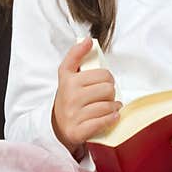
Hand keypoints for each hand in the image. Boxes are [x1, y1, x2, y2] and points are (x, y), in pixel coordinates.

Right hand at [52, 38, 122, 153]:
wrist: (58, 126)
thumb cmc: (69, 98)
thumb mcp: (67, 75)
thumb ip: (76, 55)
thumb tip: (88, 40)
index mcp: (67, 79)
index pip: (102, 73)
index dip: (106, 77)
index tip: (102, 80)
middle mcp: (69, 96)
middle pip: (108, 88)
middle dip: (110, 92)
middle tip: (105, 95)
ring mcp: (73, 114)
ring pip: (108, 105)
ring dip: (113, 106)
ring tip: (109, 107)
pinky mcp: (78, 131)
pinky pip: (104, 121)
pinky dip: (112, 118)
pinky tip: (111, 116)